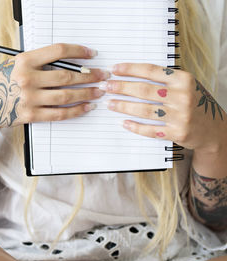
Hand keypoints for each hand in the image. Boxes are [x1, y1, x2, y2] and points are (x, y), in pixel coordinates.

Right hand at [0, 43, 109, 129]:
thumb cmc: (1, 82)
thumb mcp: (16, 64)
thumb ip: (39, 62)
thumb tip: (71, 63)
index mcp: (24, 61)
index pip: (58, 51)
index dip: (78, 52)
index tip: (92, 54)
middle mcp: (27, 79)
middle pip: (66, 76)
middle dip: (89, 76)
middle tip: (102, 76)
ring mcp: (29, 99)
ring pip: (66, 96)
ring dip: (86, 94)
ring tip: (98, 92)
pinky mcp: (30, 115)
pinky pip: (59, 114)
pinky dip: (75, 111)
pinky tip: (86, 107)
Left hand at [100, 63, 225, 151]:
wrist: (213, 128)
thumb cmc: (193, 102)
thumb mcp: (185, 85)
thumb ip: (164, 79)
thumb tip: (131, 73)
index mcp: (183, 79)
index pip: (151, 71)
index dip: (130, 69)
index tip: (114, 69)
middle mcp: (183, 96)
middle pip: (144, 90)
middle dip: (121, 87)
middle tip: (105, 87)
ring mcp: (181, 115)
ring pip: (144, 110)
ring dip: (123, 106)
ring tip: (109, 104)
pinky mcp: (178, 132)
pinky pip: (151, 130)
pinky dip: (135, 127)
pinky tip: (123, 123)